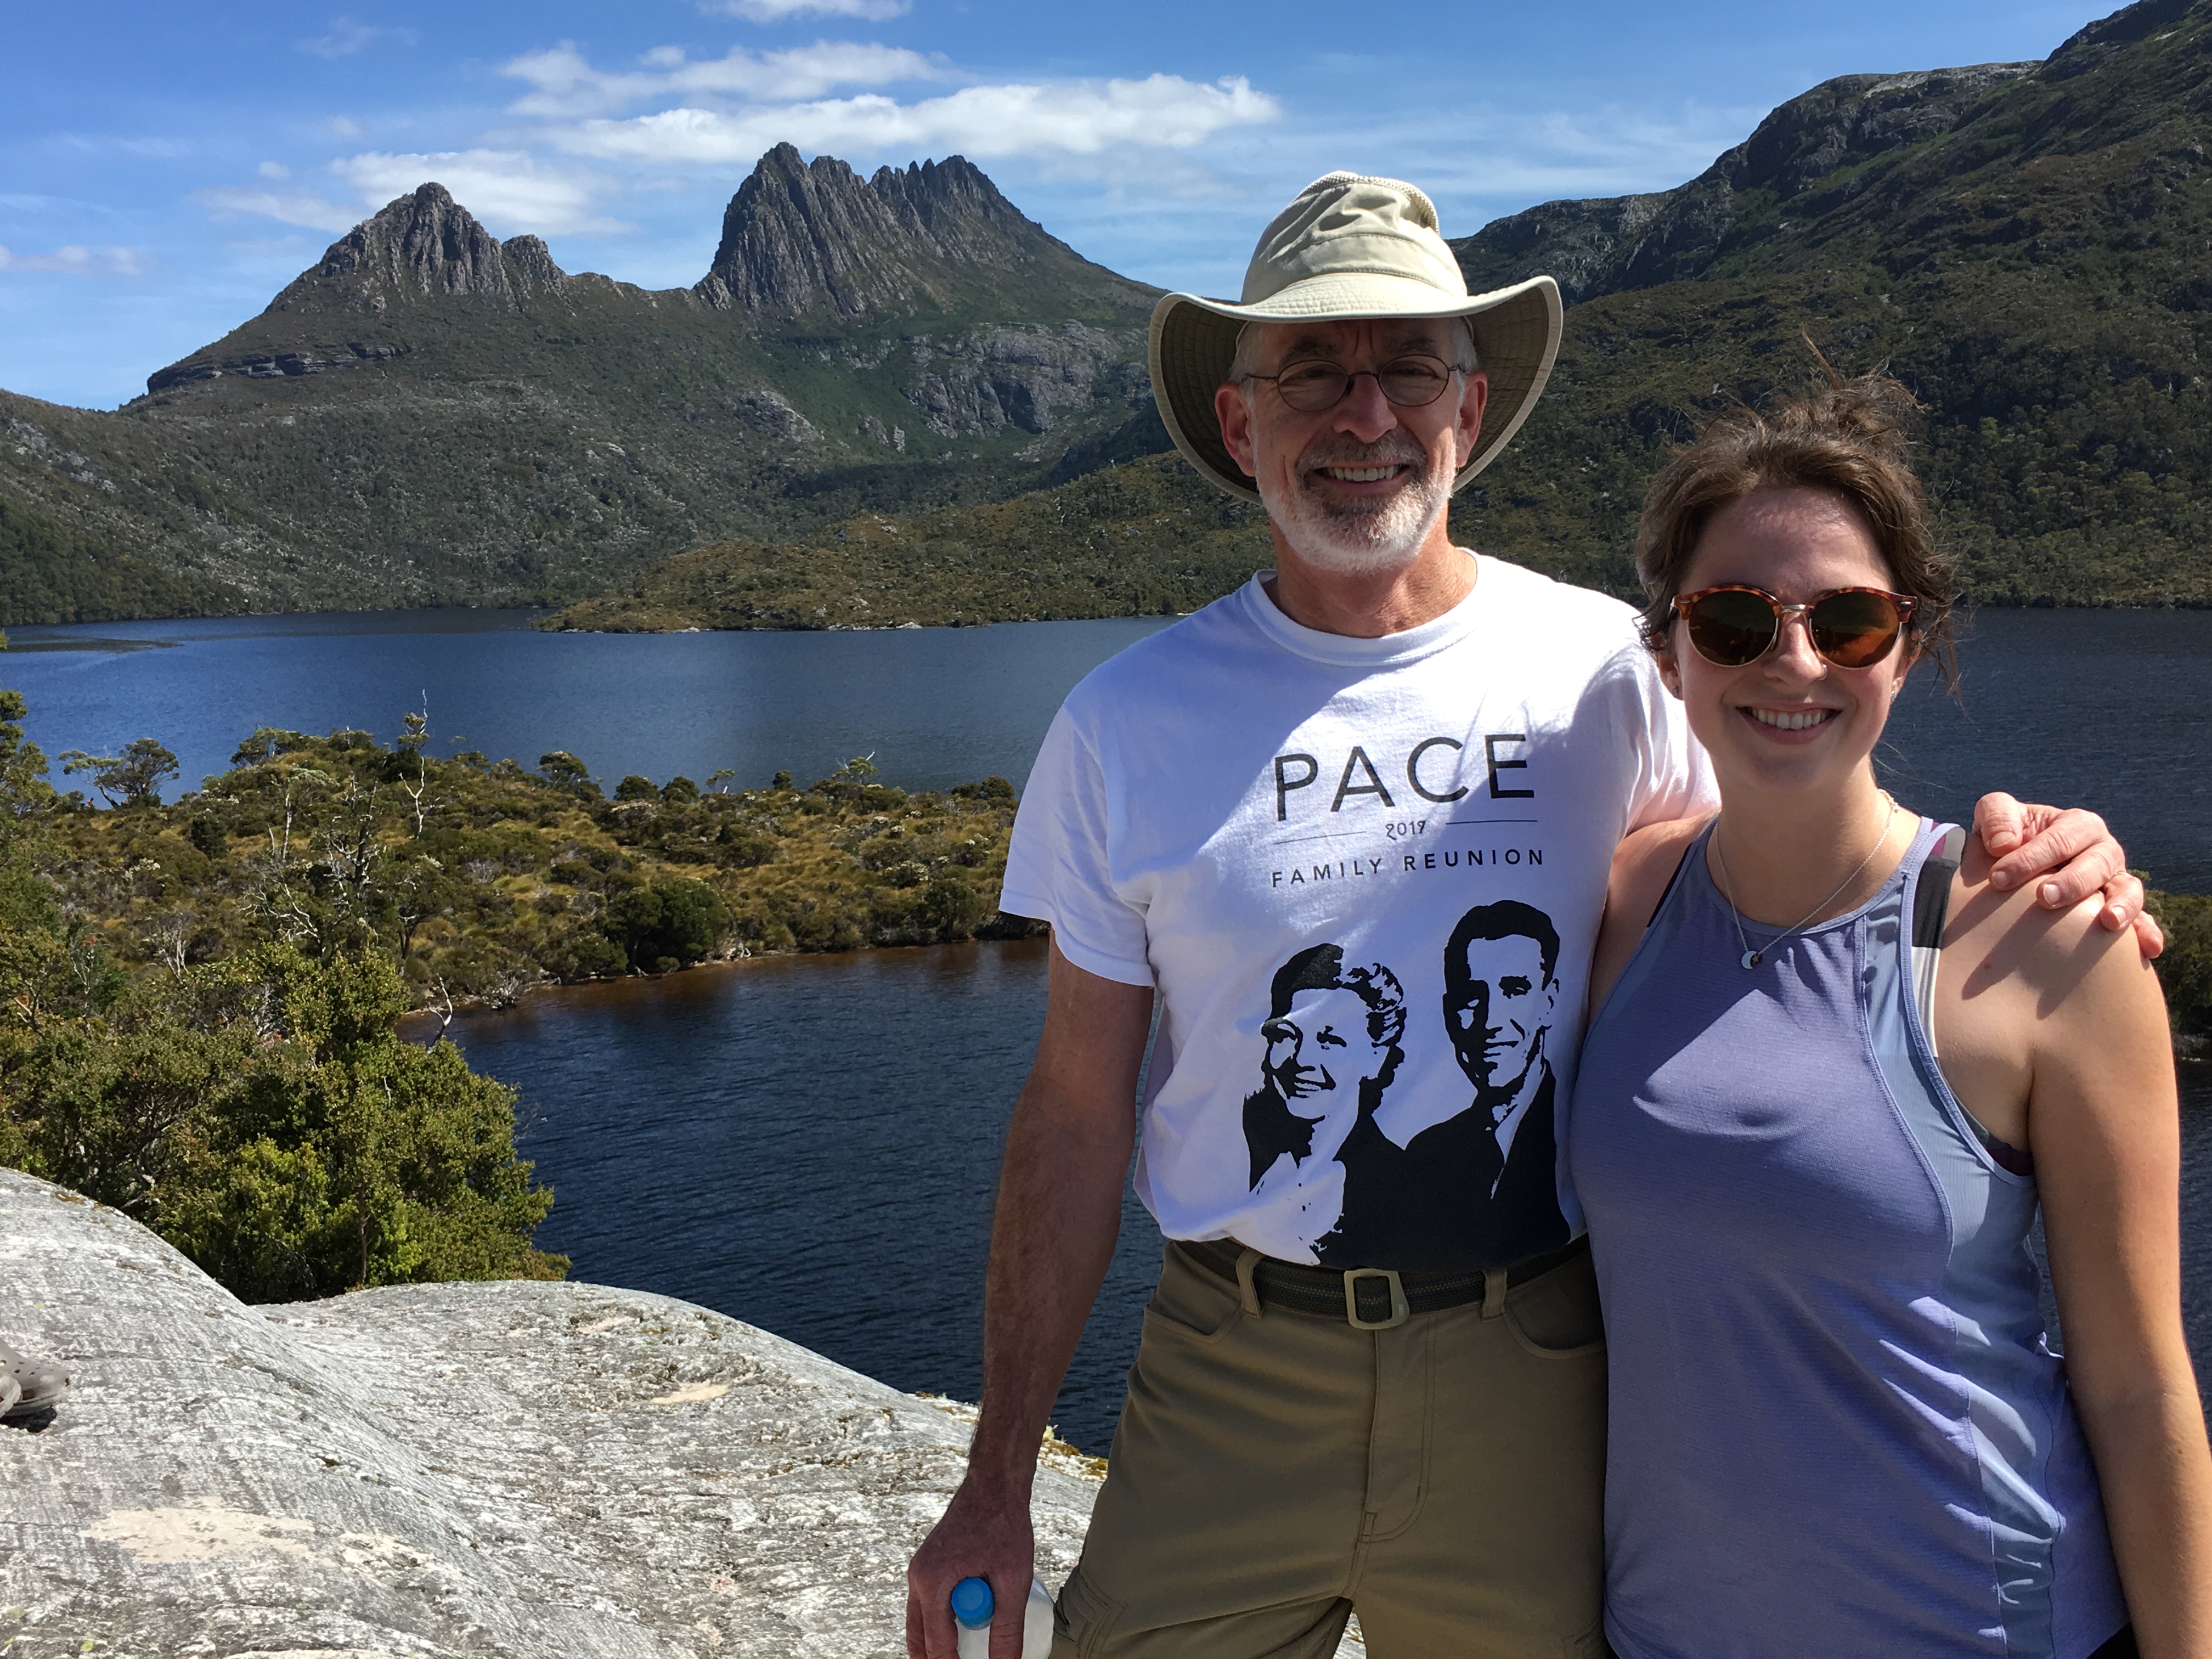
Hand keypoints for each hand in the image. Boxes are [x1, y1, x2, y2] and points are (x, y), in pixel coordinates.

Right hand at [907, 1479, 1035, 1658]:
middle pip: (920, 1639)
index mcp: (931, 1582)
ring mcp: (920, 1571)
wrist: (995, 1485)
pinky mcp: (929, 1567)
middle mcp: (917, 1578)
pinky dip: (947, 1617)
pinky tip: (972, 1614)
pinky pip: (931, 1605)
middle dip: (942, 1656)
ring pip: (922, 1623)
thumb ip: (1008, 1627)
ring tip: (973, 1640)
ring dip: (945, 1637)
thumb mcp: (1013, 1580)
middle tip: (967, 1658)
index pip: (937, 1646)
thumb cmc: (1004, 1525)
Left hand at [1973, 793, 2163, 958]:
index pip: (2059, 839)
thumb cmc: (2006, 840)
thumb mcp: (1995, 815)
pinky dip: (2146, 931)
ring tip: (2108, 922)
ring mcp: (2115, 880)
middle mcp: (2102, 851)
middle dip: (2072, 881)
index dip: (2031, 858)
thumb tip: (2003, 844)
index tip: (1999, 878)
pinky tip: (2149, 948)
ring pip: (2127, 889)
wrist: (2012, 869)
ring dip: (2121, 905)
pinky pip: (2141, 920)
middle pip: (2096, 864)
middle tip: (2044, 898)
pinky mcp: (2121, 909)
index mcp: (2076, 825)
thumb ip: (1996, 815)